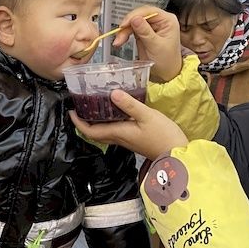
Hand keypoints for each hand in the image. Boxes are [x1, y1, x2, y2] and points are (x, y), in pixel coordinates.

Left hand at [71, 89, 187, 159]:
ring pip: (105, 132)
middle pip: (95, 132)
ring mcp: (127, 140)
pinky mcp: (134, 139)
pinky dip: (109, 122)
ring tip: (95, 106)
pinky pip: (115, 131)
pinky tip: (116, 111)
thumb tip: (112, 93)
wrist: (177, 154)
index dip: (78, 122)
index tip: (71, 111)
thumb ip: (129, 104)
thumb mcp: (147, 116)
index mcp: (118, 133)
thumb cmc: (163, 136)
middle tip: (81, 106)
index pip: (90, 131)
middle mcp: (120, 138)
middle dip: (85, 121)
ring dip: (96, 121)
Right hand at [112, 7, 182, 81]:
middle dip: (127, 25)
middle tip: (119, 35)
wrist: (166, 73)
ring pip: (133, 21)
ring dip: (124, 30)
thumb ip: (145, 32)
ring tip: (119, 42)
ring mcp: (151, 25)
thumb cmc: (167, 61)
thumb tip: (135, 19)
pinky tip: (120, 41)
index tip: (124, 24)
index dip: (135, 16)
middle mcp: (159, 20)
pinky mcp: (143, 31)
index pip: (149, 11)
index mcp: (167, 20)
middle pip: (139, 15)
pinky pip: (131, 28)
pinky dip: (124, 34)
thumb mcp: (156, 46)